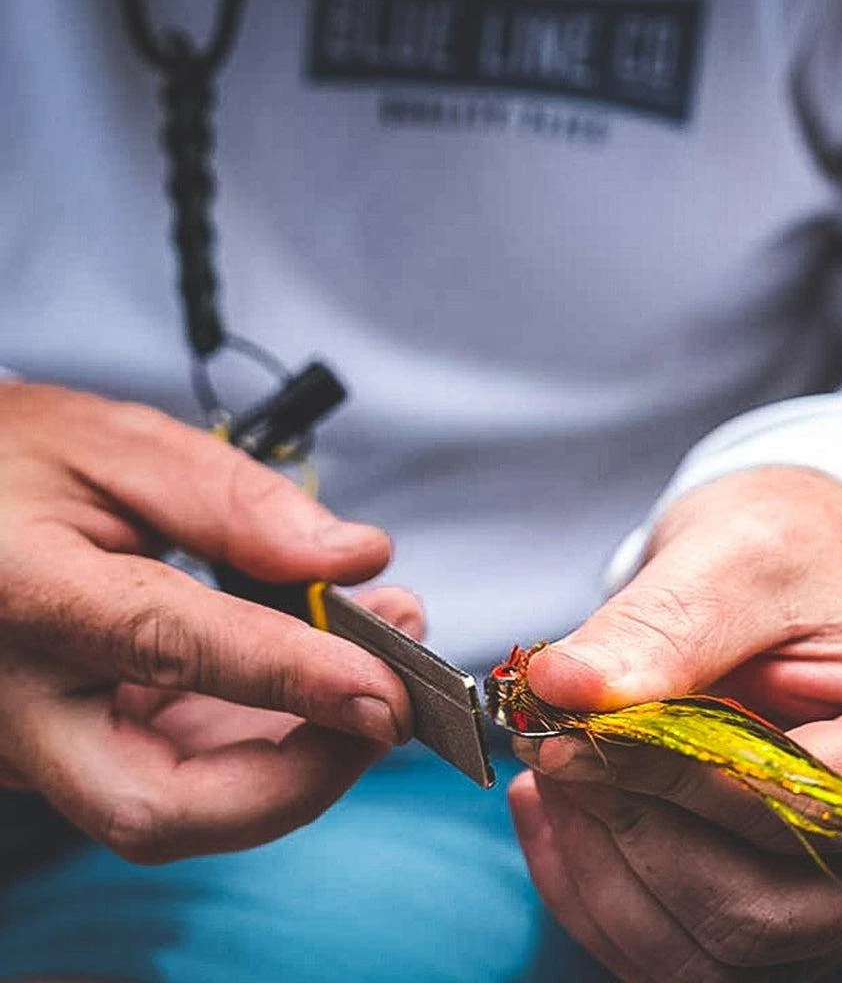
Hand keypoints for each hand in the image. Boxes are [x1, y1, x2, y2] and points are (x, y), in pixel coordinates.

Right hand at [0, 381, 417, 861]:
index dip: (287, 675)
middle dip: (301, 775)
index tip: (384, 683)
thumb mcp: (114, 446)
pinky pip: (187, 773)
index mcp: (19, 591)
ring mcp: (41, 742)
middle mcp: (17, 701)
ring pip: (184, 804)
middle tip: (394, 702)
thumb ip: (233, 501)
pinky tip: (327, 673)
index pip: (163, 647)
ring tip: (383, 661)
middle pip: (158, 804)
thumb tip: (353, 557)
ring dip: (307, 756)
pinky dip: (274, 739)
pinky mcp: (77, 749)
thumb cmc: (12, 465)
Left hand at [509, 467, 841, 982]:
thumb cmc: (793, 546)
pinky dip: (597, 887)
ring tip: (549, 772)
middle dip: (630, 832)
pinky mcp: (773, 888)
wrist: (794, 559)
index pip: (797, 811)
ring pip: (705, 945)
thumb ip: (658, 629)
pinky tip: (556, 808)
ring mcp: (840, 883)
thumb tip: (561, 688)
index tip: (570, 736)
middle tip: (550, 750)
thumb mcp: (733, 559)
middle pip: (753, 911)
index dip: (670, 780)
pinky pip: (676, 940)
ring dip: (601, 868)